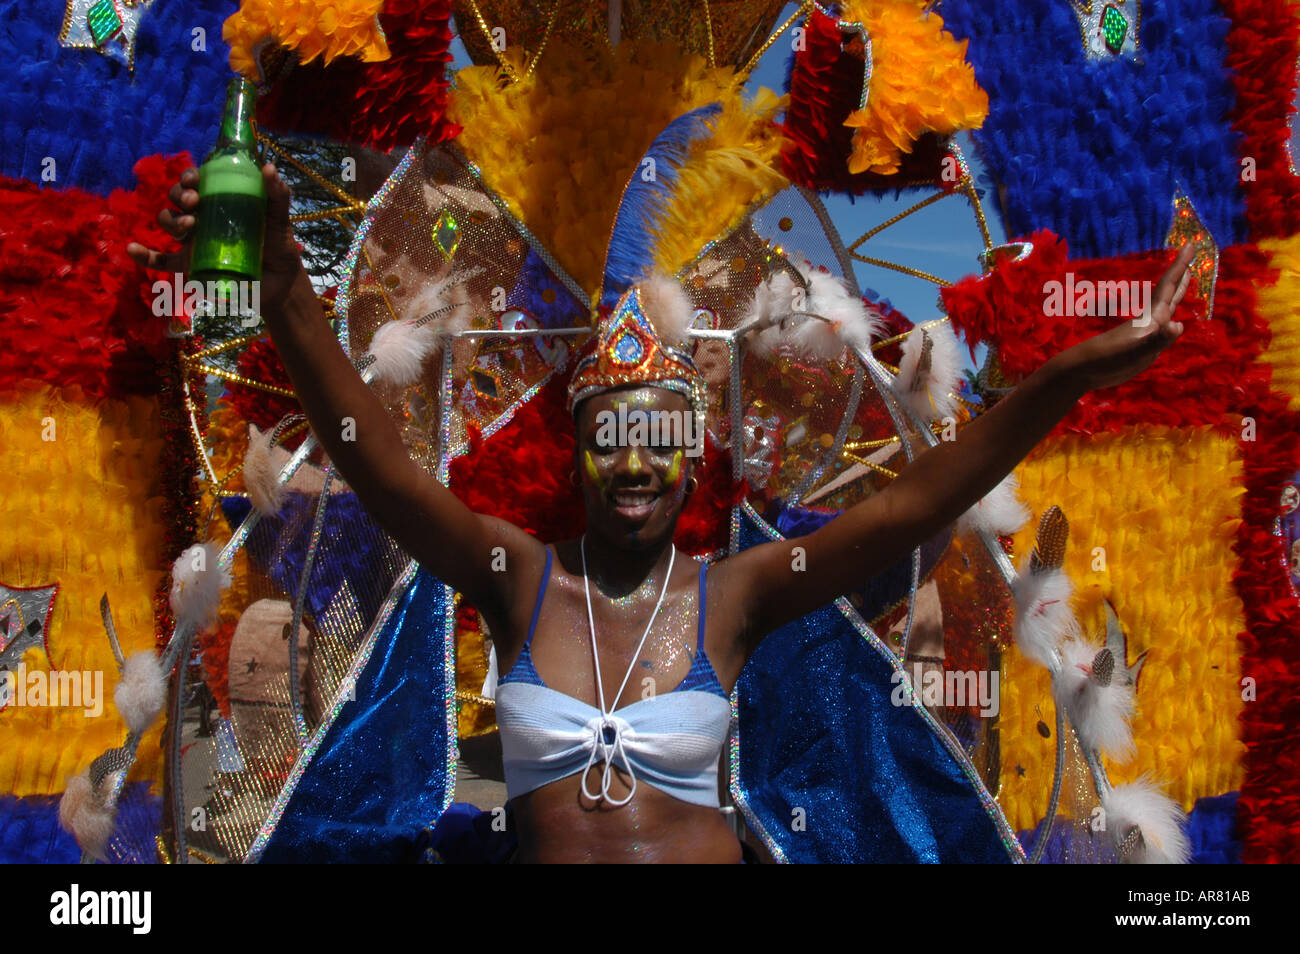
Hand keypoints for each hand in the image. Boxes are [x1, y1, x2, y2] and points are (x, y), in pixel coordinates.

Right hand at [126, 162, 307, 312]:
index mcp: (218, 201)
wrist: (279, 282)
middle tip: (194, 203)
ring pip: (168, 223)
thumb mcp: (279, 218)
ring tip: (190, 227)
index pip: (194, 182)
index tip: (194, 180)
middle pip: (176, 200)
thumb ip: (277, 194)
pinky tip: (132, 249)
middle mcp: (201, 217)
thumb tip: (269, 168)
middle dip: (179, 196)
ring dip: (171, 220)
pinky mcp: (189, 266)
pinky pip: (160, 260)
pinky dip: (144, 255)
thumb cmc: (277, 245)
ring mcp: (193, 241)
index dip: (188, 177)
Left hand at [1054, 242, 1196, 392]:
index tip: (1190, 244)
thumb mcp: (1136, 351)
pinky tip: (1170, 320)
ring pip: (1166, 307)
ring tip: (1186, 278)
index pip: (1169, 286)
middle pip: (1169, 292)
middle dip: (1181, 273)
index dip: (1180, 266)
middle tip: (1190, 253)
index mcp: (1150, 317)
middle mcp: (1150, 320)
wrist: (1084, 370)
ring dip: (1177, 292)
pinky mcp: (1143, 345)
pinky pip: (1162, 327)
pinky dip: (1170, 319)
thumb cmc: (1107, 359)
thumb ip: (1157, 339)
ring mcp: (1146, 332)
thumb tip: (1178, 325)